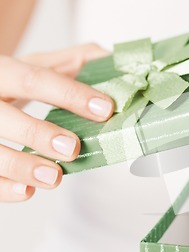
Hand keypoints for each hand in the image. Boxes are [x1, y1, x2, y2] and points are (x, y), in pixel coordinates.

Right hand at [0, 44, 112, 201]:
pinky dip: (3, 188)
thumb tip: (114, 60)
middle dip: (39, 134)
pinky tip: (27, 191)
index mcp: (2, 71)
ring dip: (22, 166)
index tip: (105, 109)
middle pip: (4, 116)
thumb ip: (75, 62)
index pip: (34, 79)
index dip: (70, 94)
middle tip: (73, 148)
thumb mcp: (38, 64)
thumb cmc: (14, 81)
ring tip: (54, 176)